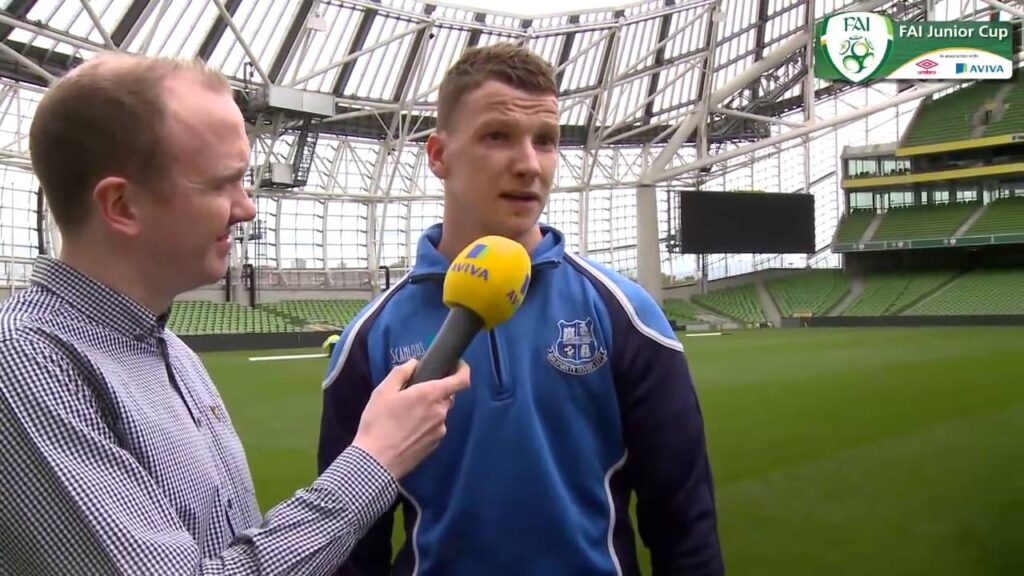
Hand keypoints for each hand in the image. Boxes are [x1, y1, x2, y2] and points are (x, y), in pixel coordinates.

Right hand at [351, 359, 469, 478]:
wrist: (376, 461)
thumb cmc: (378, 423)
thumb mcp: (383, 392)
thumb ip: (401, 373)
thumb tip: (414, 364)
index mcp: (431, 395)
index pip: (461, 380)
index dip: (463, 369)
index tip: (456, 365)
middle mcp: (440, 412)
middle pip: (446, 396)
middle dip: (434, 391)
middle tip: (413, 394)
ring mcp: (440, 430)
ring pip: (439, 412)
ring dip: (428, 409)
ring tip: (405, 416)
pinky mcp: (435, 445)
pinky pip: (435, 428)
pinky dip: (425, 425)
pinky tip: (406, 430)